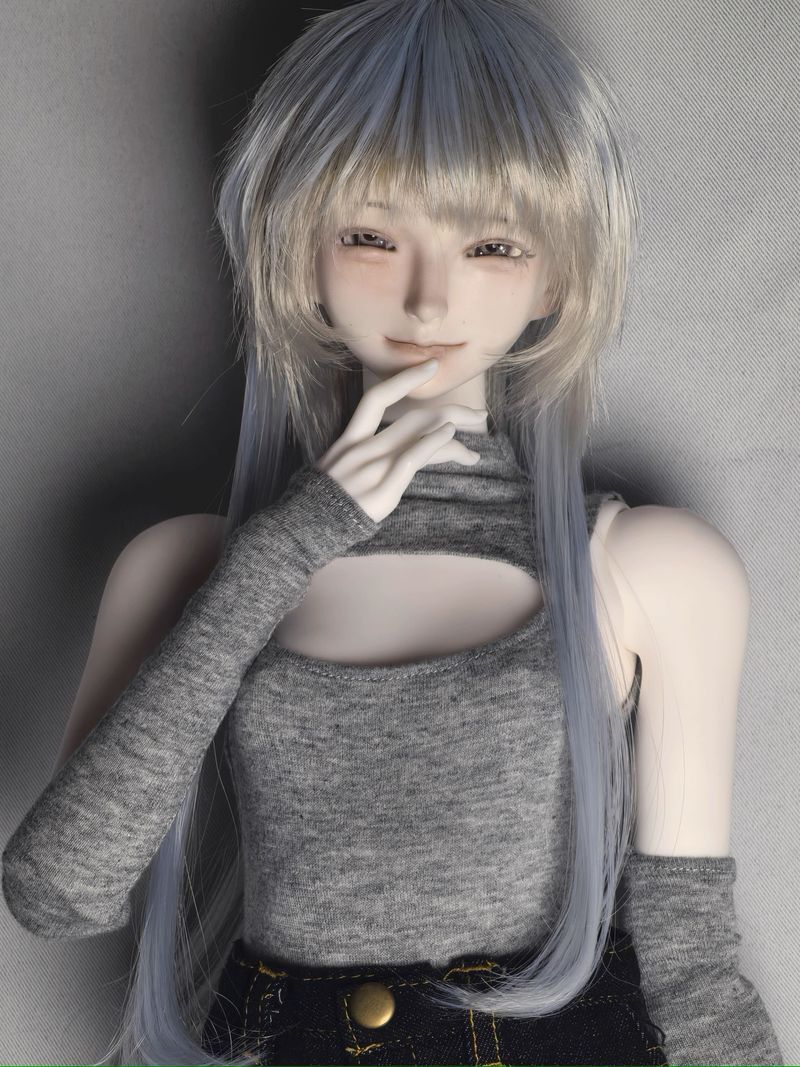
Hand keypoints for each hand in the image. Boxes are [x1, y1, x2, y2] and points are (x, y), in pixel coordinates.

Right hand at [314, 360, 485, 522]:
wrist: (302, 528)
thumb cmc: (321, 505)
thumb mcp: (335, 471)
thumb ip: (360, 459)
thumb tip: (389, 458)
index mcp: (349, 440)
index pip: (377, 397)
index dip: (406, 378)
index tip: (431, 367)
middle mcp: (363, 447)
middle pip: (413, 416)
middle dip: (451, 411)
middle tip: (477, 415)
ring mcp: (372, 466)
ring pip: (419, 433)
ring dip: (454, 432)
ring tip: (477, 444)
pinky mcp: (383, 487)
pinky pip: (413, 457)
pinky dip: (435, 444)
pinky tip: (453, 440)